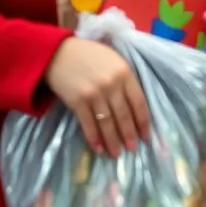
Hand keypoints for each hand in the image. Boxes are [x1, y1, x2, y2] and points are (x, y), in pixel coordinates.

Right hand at [44, 37, 150, 157]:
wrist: (58, 52)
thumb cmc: (91, 55)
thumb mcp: (115, 61)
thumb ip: (126, 80)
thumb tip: (136, 106)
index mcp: (125, 73)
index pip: (139, 103)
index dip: (144, 122)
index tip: (147, 136)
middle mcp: (112, 85)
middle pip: (124, 115)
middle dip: (129, 135)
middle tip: (133, 149)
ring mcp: (94, 94)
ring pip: (107, 123)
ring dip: (113, 141)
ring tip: (117, 154)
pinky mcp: (77, 101)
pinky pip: (88, 124)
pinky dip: (94, 138)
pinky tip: (99, 149)